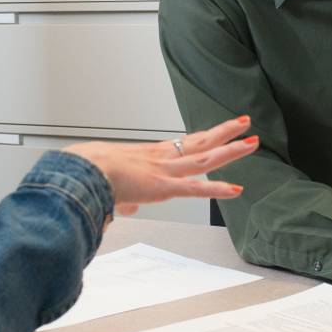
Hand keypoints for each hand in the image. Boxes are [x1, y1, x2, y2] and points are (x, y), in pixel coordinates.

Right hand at [64, 116, 257, 216]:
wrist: (79, 171)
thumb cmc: (87, 173)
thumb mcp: (109, 185)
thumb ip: (124, 199)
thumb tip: (128, 208)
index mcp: (147, 157)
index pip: (182, 145)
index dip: (201, 138)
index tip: (215, 133)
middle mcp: (160, 159)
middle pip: (199, 142)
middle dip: (224, 132)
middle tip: (243, 123)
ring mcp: (164, 171)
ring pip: (205, 157)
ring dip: (231, 150)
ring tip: (252, 141)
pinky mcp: (162, 187)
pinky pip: (195, 188)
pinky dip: (217, 189)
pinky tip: (236, 189)